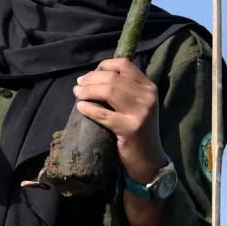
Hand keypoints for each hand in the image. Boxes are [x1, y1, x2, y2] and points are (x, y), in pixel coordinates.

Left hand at [74, 58, 166, 181]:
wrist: (148, 160)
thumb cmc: (138, 131)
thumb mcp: (138, 106)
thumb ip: (125, 91)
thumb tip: (95, 77)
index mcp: (149, 88)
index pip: (125, 65)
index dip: (105, 65)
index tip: (91, 74)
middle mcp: (148, 97)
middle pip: (113, 77)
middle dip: (91, 79)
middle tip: (78, 84)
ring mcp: (140, 112)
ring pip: (108, 91)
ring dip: (88, 91)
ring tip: (77, 93)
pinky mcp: (130, 128)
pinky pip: (104, 114)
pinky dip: (89, 109)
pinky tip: (81, 108)